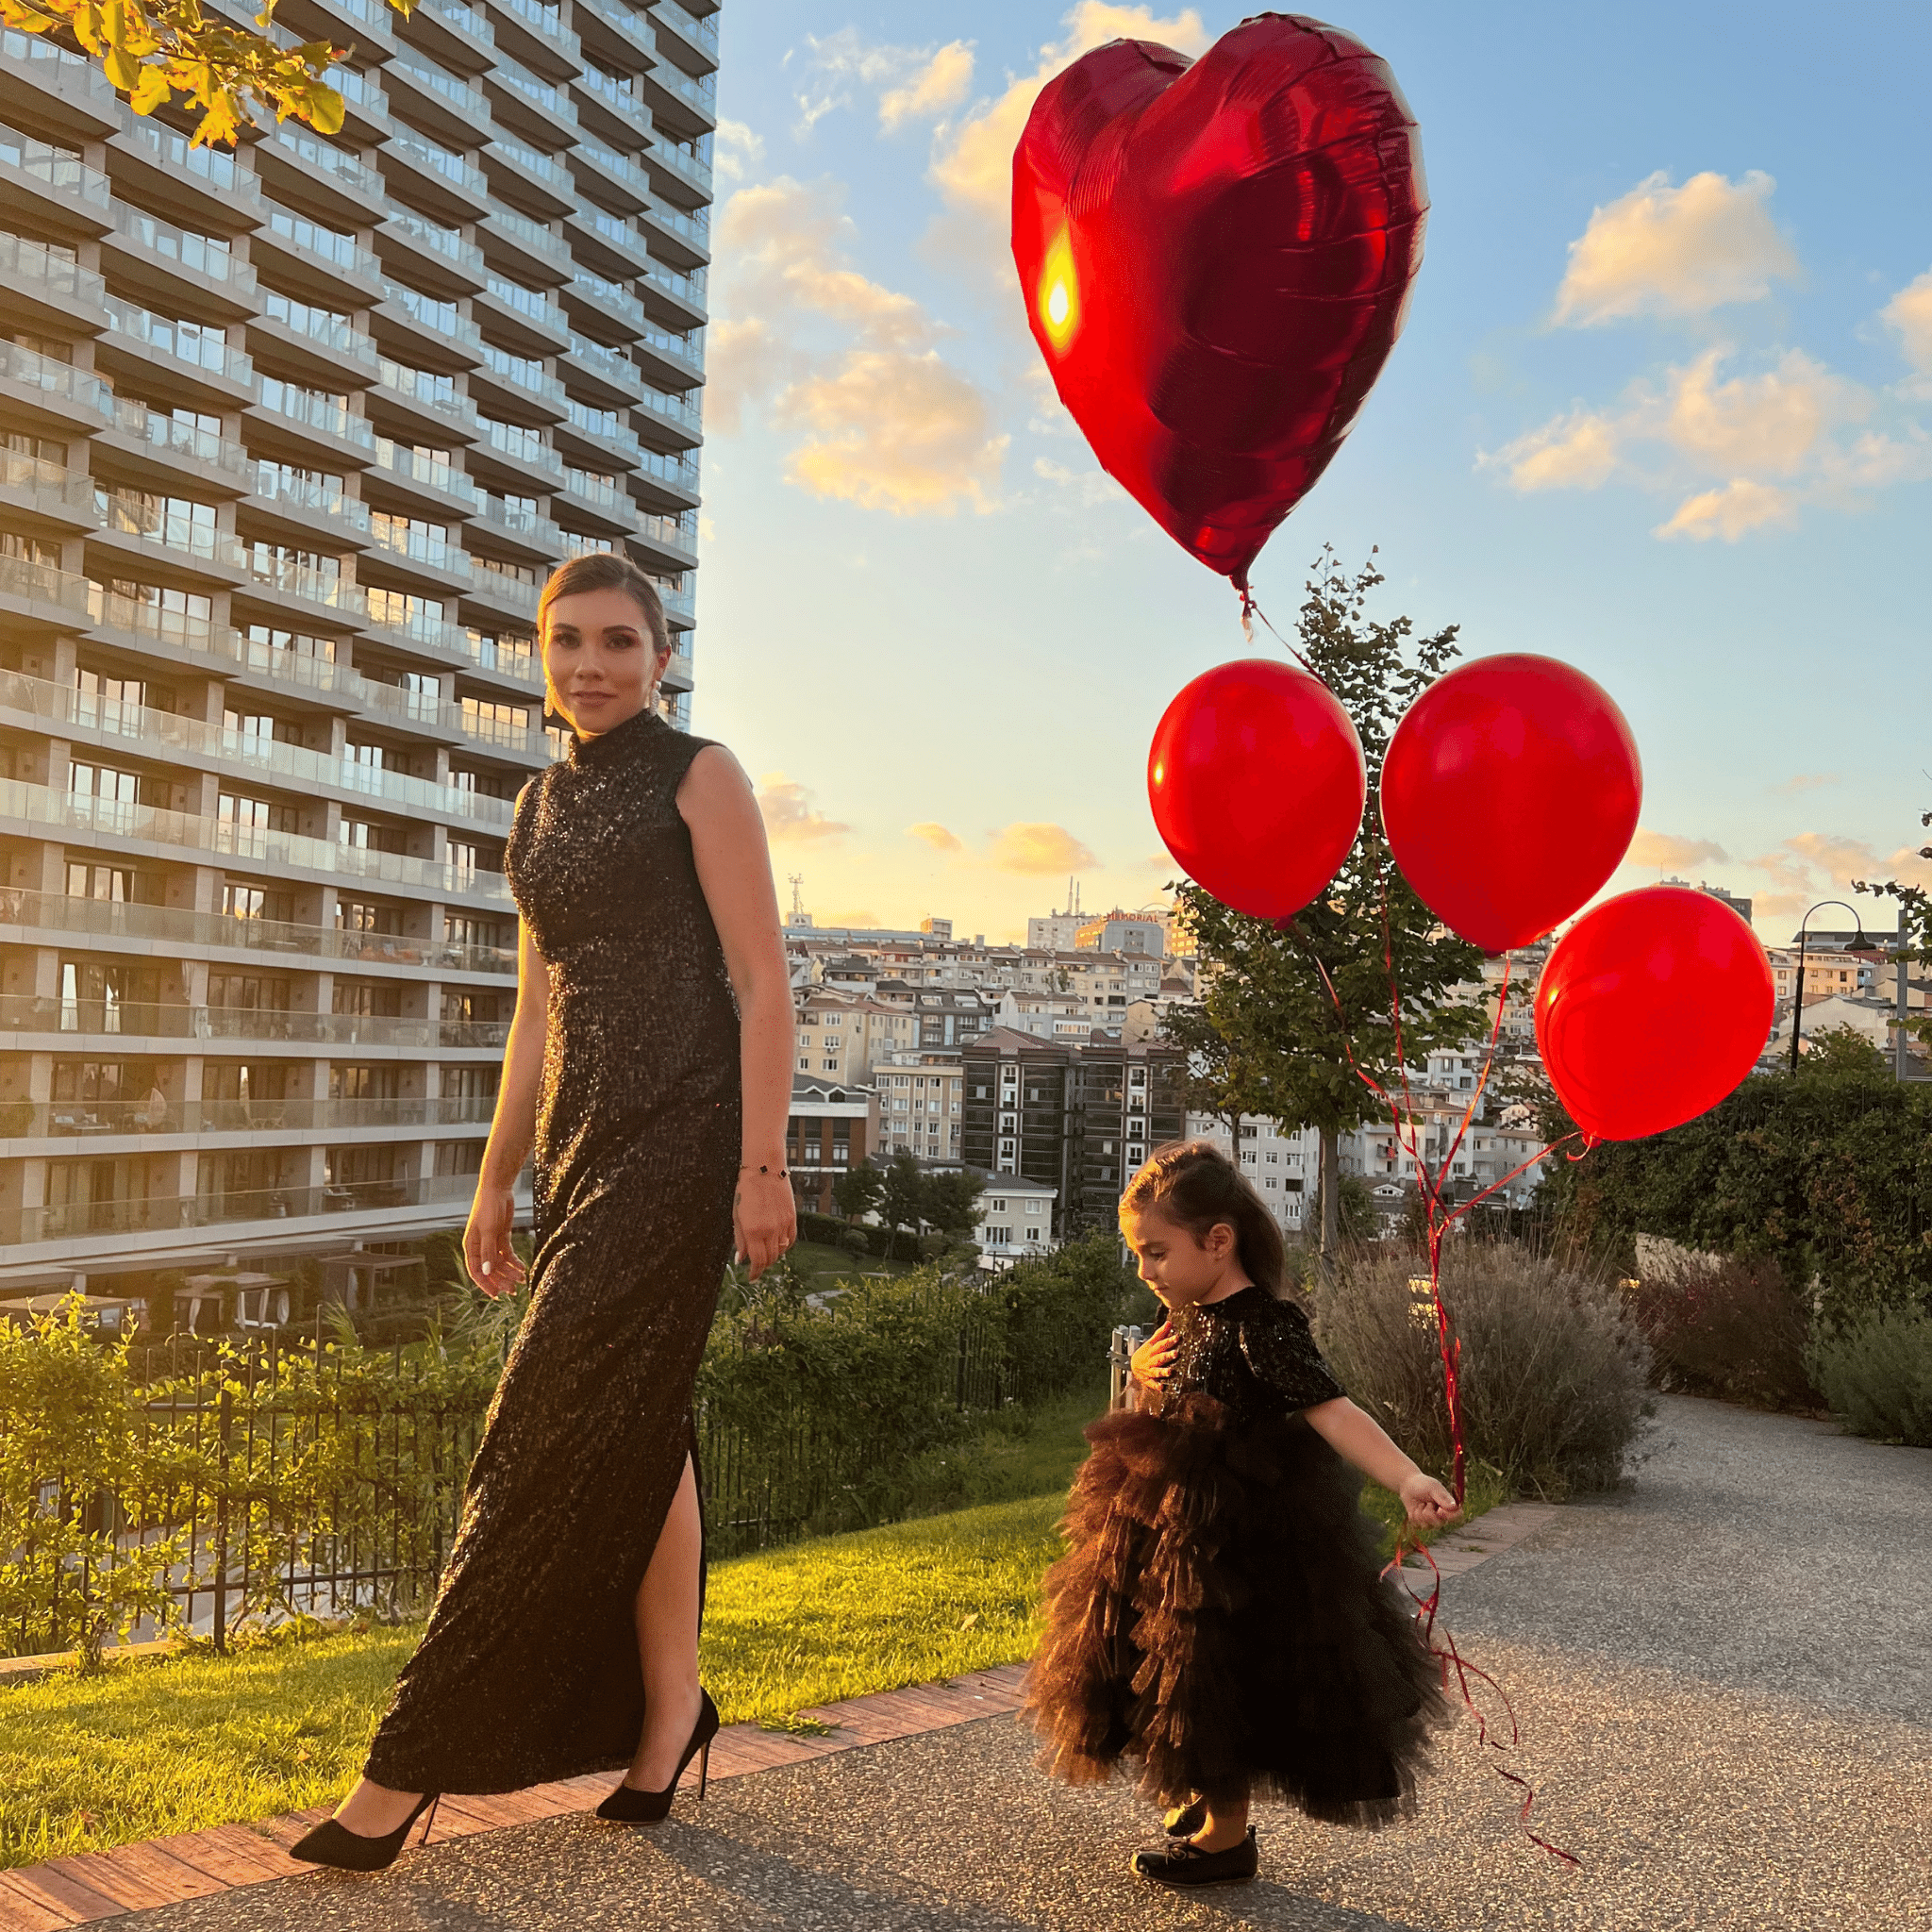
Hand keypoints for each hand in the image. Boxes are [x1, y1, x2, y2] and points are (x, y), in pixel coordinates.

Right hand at [464, 1184, 526, 1299]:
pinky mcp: (502, 1237)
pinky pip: (507, 1254)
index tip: (496, 1295)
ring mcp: (491, 1242)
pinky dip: (515, 1262)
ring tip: (522, 1280)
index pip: (476, 1271)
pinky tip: (522, 1268)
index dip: (485, 1284)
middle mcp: (480, 1247)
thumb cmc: (488, 1207)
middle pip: (490, 1270)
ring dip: (510, 1272)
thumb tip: (487, 1272)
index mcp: (470, 1246)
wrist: (498, 1188)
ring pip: (500, 1263)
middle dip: (501, 1280)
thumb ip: (488, 1251)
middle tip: (513, 1291)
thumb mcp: (489, 1230)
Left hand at [734, 1170, 795, 1280]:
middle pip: (770, 1259)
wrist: (764, 1169)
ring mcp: (783, 1224)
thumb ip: (739, 1239)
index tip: (752, 1278)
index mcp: (753, 1231)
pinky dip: (785, 1246)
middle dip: (763, 1266)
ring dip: (773, 1257)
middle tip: (757, 1266)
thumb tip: (741, 1259)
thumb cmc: (746, 1190)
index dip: (755, 1273)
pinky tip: (778, 1245)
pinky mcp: (792, 1218)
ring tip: (766, 1254)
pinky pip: (791, 1240)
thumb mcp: (737, 1216)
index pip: (757, 1261)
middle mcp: (769, 1230)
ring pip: (781, 1251)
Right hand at [1130, 1319, 1176, 1388]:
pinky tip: (1162, 1387)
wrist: (1133, 1365)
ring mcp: (1149, 1370)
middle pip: (1160, 1357)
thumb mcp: (1151, 1342)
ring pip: (1156, 1371)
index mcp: (1152, 1350)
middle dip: (1167, 1356)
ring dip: (1162, 1371)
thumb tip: (1169, 1322)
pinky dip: (1156, 1385)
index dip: (1169, 1340)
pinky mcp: (1148, 1379)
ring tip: (1170, 1372)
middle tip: (1176, 1353)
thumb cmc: (1145, 1352)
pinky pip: (1151, 1383)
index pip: (1161, 1344)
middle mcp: (1151, 1360)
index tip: (1177, 1337)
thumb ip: (1161, 1333)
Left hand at [1398, 1470, 1461, 1529]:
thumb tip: (1454, 1507)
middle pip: (1439, 1523)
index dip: (1448, 1515)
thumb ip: (1442, 1497)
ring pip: (1426, 1525)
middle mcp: (1442, 1516)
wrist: (1408, 1485)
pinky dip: (1413, 1514)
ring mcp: (1431, 1521)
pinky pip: (1417, 1524)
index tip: (1440, 1510)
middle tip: (1427, 1502)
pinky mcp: (1421, 1524)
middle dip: (1429, 1512)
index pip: (1457, 1517)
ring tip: (1421, 1503)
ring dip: (1420, 1512)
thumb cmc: (1423, 1484)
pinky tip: (1414, 1508)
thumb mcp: (1432, 1488)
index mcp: (1449, 1506)